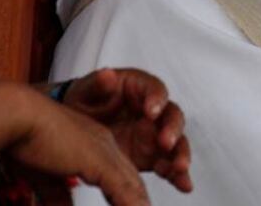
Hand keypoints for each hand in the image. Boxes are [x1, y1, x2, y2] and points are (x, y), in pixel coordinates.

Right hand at [6, 86, 150, 205]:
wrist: (17, 117)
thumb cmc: (23, 142)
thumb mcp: (44, 177)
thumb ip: (57, 196)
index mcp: (95, 147)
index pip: (120, 176)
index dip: (131, 196)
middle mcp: (105, 147)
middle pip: (131, 181)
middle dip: (141, 201)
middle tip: (170, 196)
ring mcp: (105, 153)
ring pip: (132, 186)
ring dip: (140, 203)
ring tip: (159, 201)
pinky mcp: (100, 160)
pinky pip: (123, 188)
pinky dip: (132, 203)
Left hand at [63, 68, 192, 192]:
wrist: (77, 124)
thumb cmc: (86, 101)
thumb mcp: (86, 90)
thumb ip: (98, 84)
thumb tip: (107, 75)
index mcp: (141, 89)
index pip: (156, 90)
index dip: (157, 100)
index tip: (152, 111)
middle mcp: (154, 112)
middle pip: (172, 117)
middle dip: (172, 130)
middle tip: (166, 142)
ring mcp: (154, 135)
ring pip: (176, 143)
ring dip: (180, 155)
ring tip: (180, 168)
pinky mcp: (151, 156)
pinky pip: (168, 165)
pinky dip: (177, 175)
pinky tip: (184, 184)